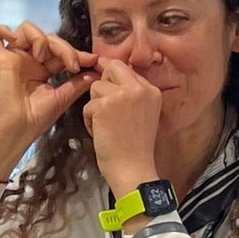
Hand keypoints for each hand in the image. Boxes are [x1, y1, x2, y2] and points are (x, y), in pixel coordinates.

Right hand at [0, 21, 96, 174]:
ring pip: (26, 30)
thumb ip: (79, 83)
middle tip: (72, 65)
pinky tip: (15, 41)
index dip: (76, 52)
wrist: (18, 131)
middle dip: (64, 47)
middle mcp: (28, 61)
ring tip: (42, 58)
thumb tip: (96, 72)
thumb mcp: (63, 98)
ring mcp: (15, 59)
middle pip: (47, 37)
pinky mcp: (1, 60)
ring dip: (40, 38)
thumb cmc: (37, 119)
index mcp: (43, 70)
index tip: (92, 60)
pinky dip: (3, 31)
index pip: (60, 50)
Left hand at [82, 58, 163, 202]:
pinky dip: (88, 120)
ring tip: (104, 126)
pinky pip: (87, 105)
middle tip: (104, 109)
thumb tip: (111, 74)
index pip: (127, 69)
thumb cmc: (135, 149)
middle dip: (103, 85)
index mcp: (151, 90)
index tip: (111, 97)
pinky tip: (100, 134)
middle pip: (112, 67)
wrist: (134, 170)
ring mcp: (122, 95)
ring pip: (96, 86)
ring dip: (94, 106)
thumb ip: (132, 95)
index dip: (114, 80)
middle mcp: (139, 88)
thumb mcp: (143, 114)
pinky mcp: (105, 105)